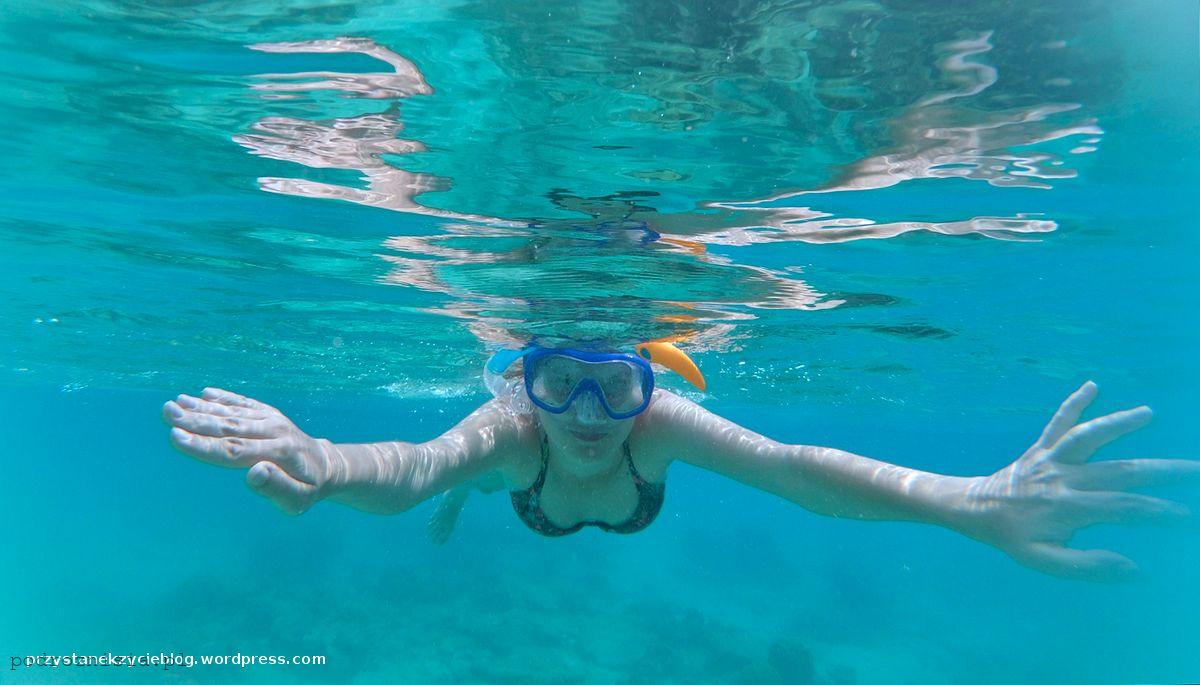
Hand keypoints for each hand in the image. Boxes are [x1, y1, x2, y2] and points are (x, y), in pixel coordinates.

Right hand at [163, 387, 334, 514]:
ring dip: (203, 407)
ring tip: (176, 402)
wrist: (327, 464)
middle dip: (195, 420)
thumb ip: (276, 488)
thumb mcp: (298, 499)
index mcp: (277, 452)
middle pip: (229, 426)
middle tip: (167, 412)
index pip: (233, 450)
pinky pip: (245, 403)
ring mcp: (271, 419)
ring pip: (233, 412)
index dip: (203, 445)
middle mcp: (273, 430)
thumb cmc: (308, 488)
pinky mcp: (269, 413)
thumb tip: (253, 473)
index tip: (175, 437)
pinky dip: (225, 397)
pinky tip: (205, 393)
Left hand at [960, 381, 1198, 580]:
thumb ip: (1087, 565)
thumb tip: (1134, 569)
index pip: (1123, 509)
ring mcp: (1051, 458)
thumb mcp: (1043, 561)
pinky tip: (1092, 385)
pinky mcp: (1041, 446)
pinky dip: (1073, 402)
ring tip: (1147, 413)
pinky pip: (1057, 422)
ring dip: (1118, 423)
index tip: (1186, 515)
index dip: (1157, 512)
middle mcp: (1063, 478)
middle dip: (1162, 470)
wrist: (973, 509)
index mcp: (1068, 508)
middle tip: (1197, 468)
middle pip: (1120, 471)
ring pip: (1089, 436)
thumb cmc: (1012, 537)